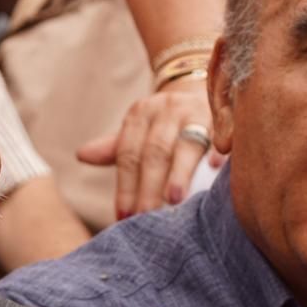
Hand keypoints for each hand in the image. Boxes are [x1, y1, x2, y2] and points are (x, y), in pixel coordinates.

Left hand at [77, 80, 213, 219]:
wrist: (200, 90)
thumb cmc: (163, 124)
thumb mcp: (138, 131)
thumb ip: (114, 148)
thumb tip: (82, 155)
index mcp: (140, 114)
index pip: (128, 154)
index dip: (125, 186)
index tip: (124, 216)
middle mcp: (166, 109)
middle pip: (154, 152)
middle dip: (148, 187)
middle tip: (145, 217)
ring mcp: (196, 110)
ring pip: (185, 144)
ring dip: (179, 173)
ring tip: (173, 199)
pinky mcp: (224, 114)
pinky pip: (222, 132)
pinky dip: (217, 150)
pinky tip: (215, 168)